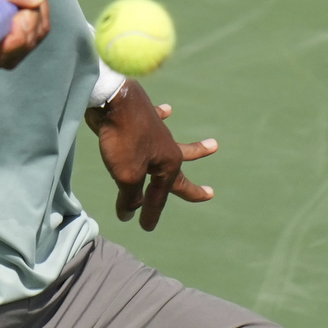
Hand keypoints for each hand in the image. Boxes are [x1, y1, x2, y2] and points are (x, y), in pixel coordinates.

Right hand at [0, 0, 48, 70]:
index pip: (21, 38)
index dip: (25, 12)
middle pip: (32, 36)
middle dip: (30, 8)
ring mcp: (2, 61)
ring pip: (36, 36)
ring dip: (32, 11)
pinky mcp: (10, 57)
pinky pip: (35, 36)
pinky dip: (32, 17)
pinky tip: (16, 7)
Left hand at [90, 81, 216, 230]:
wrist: (113, 98)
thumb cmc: (123, 139)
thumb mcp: (126, 175)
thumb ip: (129, 197)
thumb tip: (129, 213)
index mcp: (168, 165)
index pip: (159, 197)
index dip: (150, 214)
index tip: (145, 228)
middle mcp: (167, 149)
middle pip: (180, 174)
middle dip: (193, 189)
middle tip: (210, 194)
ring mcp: (158, 131)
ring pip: (176, 144)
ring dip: (193, 148)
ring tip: (214, 146)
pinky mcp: (144, 116)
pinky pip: (158, 117)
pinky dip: (163, 115)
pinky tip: (168, 110)